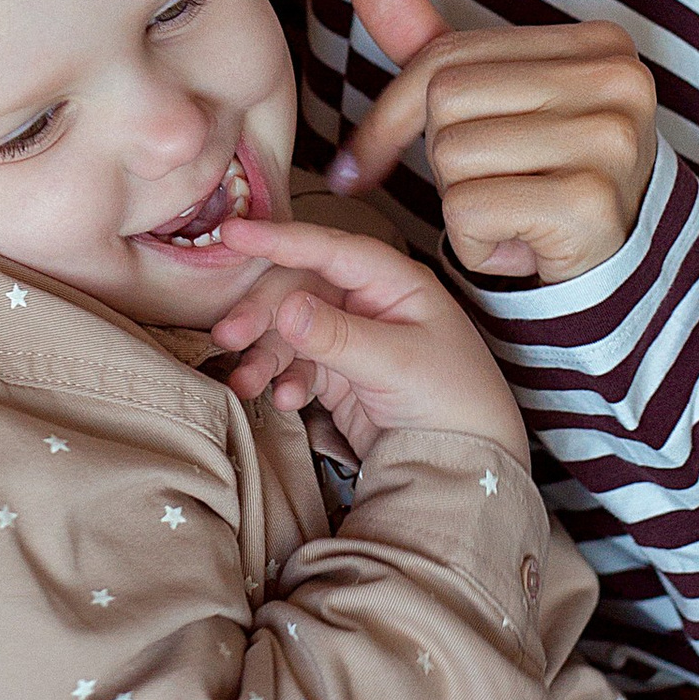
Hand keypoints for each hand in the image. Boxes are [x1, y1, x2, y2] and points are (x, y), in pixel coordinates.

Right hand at [207, 216, 522, 454]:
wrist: (470, 466)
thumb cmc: (455, 402)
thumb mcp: (398, 365)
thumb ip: (339, 336)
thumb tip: (286, 307)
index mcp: (394, 283)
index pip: (331, 249)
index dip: (280, 239)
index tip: (235, 233)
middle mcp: (370, 303)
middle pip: (301, 289)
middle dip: (263, 312)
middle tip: (229, 335)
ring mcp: (353, 338)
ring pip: (291, 331)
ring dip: (264, 354)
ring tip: (246, 383)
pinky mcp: (341, 375)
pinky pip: (299, 366)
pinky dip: (285, 381)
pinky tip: (287, 401)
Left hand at [328, 0, 656, 285]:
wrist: (609, 268)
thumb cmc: (544, 175)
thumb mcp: (493, 103)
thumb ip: (433, 42)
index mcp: (598, 42)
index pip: (448, 58)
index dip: (393, 114)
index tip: (362, 160)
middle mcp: (616, 81)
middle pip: (447, 101)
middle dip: (442, 159)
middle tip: (490, 188)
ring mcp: (610, 141)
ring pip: (453, 154)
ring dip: (457, 203)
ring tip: (506, 214)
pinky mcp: (590, 205)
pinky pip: (470, 210)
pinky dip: (473, 242)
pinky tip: (514, 244)